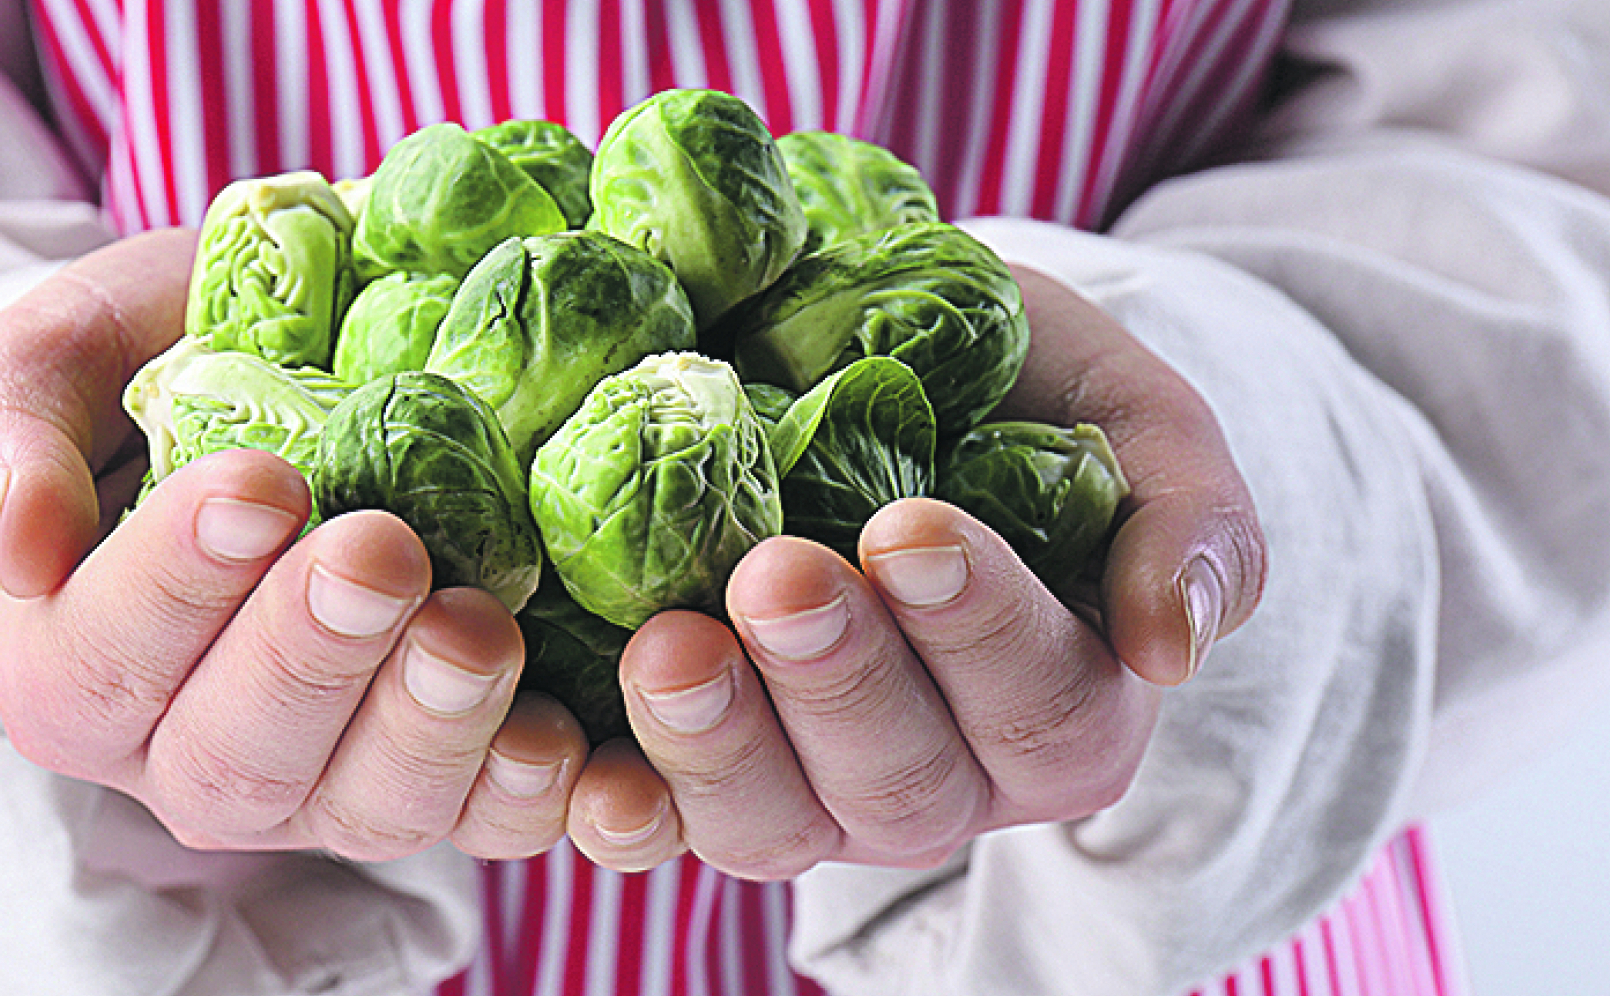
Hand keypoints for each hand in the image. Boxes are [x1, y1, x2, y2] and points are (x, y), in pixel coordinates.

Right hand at [0, 231, 587, 861]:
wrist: (292, 370)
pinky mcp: (445, 783)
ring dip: (430, 727)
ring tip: (479, 625)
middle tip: (379, 549)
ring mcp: (327, 785)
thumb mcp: (62, 354)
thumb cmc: (161, 359)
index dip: (176, 582)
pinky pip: (492, 824)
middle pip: (237, 757)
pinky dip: (534, 793)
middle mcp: (193, 754)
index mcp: (76, 667)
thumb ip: (4, 431)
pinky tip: (570, 736)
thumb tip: (11, 537)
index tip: (259, 481)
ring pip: (368, 808)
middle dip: (311, 655)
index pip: (101, 659)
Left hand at [566, 265, 1266, 876]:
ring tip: (667, 643)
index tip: (914, 526)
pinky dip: (621, 805)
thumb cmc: (1026, 398)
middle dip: (837, 678)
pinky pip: (659, 824)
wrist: (897, 382)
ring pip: (775, 823)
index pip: (1044, 703)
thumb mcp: (1131, 420)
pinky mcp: (699, 774)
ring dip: (718, 743)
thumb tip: (1172, 647)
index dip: (980, 628)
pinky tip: (584, 767)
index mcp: (1063, 709)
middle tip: (777, 575)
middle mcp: (943, 779)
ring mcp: (813, 790)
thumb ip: (1186, 516)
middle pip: (901, 780)